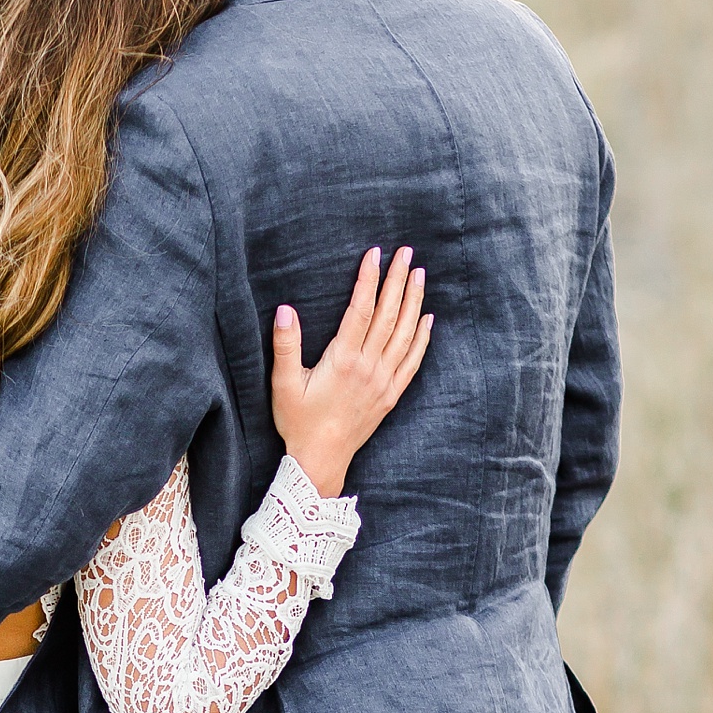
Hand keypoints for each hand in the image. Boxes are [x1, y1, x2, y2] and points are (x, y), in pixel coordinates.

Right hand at [270, 245, 431, 497]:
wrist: (321, 459)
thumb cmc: (299, 422)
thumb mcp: (284, 384)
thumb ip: (285, 346)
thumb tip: (284, 310)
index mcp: (343, 360)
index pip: (361, 310)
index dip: (369, 279)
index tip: (375, 254)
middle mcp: (369, 367)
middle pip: (389, 315)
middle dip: (398, 281)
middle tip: (406, 253)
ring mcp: (384, 381)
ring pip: (405, 334)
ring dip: (414, 302)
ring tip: (420, 275)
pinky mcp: (391, 395)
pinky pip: (413, 361)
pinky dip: (422, 338)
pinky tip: (428, 319)